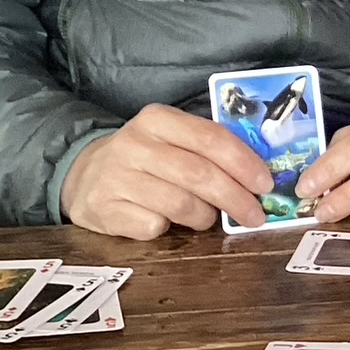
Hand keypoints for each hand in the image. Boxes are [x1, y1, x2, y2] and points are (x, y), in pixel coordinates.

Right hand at [60, 105, 274, 238]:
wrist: (83, 177)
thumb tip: (257, 175)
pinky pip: (153, 227)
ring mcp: (116, 177)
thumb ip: (207, 149)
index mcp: (157, 120)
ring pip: (180, 204)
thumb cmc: (144, 159)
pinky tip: (166, 223)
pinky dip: (169, 230)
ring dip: (204, 217)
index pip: (210, 138)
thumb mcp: (170, 140)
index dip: (244, 163)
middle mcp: (134, 144)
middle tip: (255, 215)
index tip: (266, 184)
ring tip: (207, 218)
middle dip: (235, 198)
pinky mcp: (104, 209)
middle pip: (199, 174)